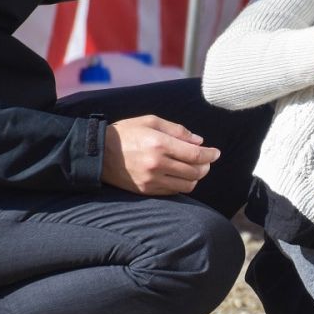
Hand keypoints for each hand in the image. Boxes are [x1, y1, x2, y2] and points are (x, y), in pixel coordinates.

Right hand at [101, 115, 220, 194]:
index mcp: (159, 144)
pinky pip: (173, 191)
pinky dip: (181, 184)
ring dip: (195, 177)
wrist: (98, 153)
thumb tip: (200, 142)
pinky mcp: (146, 191)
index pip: (196, 155)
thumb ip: (178, 131)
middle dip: (205, 166)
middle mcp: (157, 164)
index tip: (216, 153)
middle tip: (206, 160)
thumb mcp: (151, 121)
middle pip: (195, 172)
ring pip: (187, 185)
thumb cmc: (126, 133)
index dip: (211, 155)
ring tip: (194, 168)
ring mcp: (151, 180)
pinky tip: (179, 175)